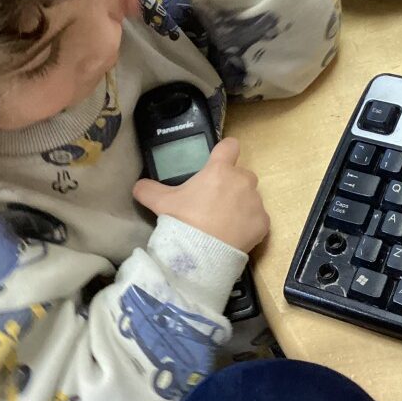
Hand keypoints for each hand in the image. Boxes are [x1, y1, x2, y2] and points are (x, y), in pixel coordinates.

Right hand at [133, 138, 268, 253]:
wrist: (201, 254)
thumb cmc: (183, 222)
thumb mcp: (161, 203)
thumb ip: (148, 189)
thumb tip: (137, 186)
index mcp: (219, 169)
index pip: (230, 146)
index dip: (225, 152)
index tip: (220, 161)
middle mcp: (242, 180)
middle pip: (241, 174)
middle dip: (231, 184)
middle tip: (214, 202)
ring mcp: (255, 202)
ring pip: (251, 197)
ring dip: (241, 204)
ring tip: (224, 222)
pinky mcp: (263, 223)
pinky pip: (257, 219)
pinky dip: (249, 225)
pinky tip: (234, 235)